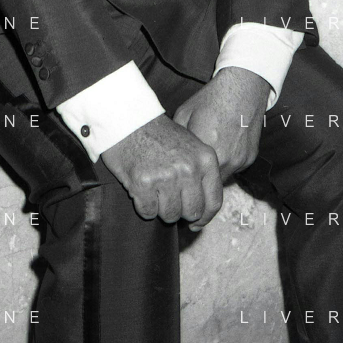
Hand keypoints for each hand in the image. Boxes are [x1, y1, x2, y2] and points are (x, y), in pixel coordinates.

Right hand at [100, 113, 221, 229]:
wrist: (128, 119)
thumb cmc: (158, 134)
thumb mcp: (190, 146)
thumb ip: (200, 174)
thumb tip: (201, 214)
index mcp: (205, 159)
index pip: (213, 202)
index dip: (204, 217)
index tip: (195, 222)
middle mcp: (189, 169)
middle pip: (192, 212)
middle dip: (179, 210)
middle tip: (167, 197)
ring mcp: (167, 177)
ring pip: (170, 215)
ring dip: (160, 207)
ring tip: (153, 188)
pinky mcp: (144, 183)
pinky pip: (148, 212)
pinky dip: (143, 206)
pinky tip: (140, 188)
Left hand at [172, 66, 270, 190]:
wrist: (243, 87)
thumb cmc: (210, 98)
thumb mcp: (184, 113)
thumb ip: (177, 138)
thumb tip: (167, 157)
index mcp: (205, 148)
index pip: (189, 176)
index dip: (182, 175)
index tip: (177, 174)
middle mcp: (224, 159)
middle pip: (205, 181)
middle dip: (197, 177)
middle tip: (190, 168)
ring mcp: (239, 161)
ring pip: (221, 178)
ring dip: (212, 172)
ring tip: (207, 155)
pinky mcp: (250, 159)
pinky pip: (234, 168)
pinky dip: (226, 162)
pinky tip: (223, 146)